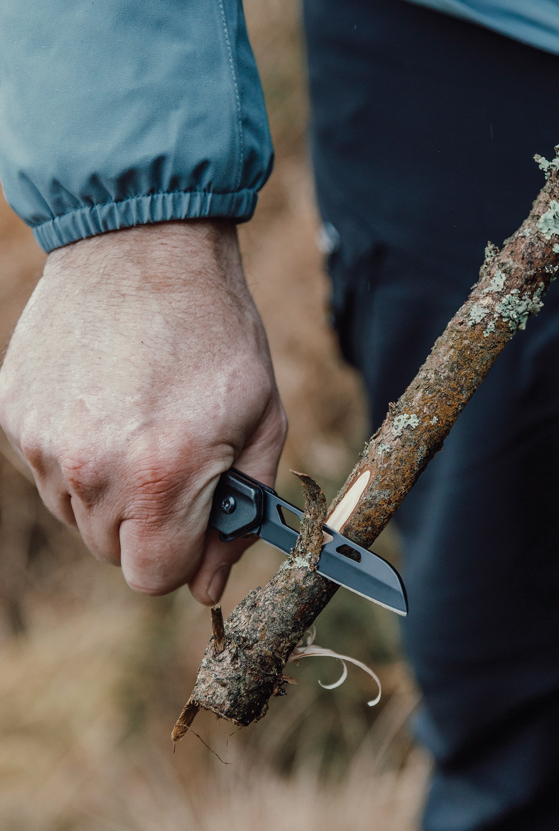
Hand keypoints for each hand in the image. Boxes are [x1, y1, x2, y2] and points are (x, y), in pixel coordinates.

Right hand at [0, 220, 286, 604]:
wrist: (142, 246)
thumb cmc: (216, 333)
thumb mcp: (262, 421)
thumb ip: (241, 515)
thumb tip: (210, 584)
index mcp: (160, 478)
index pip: (153, 578)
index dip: (182, 558)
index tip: (196, 522)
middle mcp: (90, 471)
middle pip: (113, 552)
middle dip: (150, 524)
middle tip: (173, 459)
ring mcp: (42, 443)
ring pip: (76, 515)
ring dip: (109, 491)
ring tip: (137, 422)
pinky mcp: (13, 416)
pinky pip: (48, 469)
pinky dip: (76, 454)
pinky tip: (102, 402)